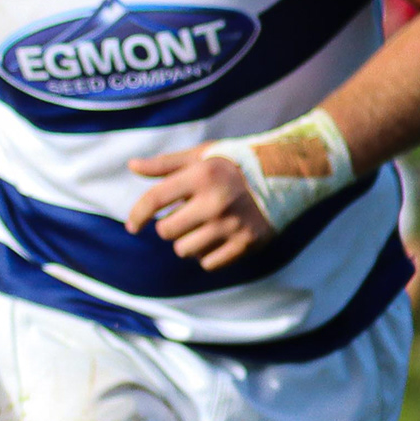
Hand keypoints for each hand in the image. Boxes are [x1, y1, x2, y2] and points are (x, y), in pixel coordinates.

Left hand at [125, 141, 286, 270]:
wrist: (287, 174)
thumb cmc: (235, 164)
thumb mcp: (202, 156)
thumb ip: (166, 164)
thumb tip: (132, 166)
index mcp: (203, 175)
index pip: (155, 200)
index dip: (138, 215)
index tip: (133, 225)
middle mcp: (216, 201)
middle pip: (166, 232)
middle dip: (170, 226)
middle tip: (186, 217)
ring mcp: (232, 225)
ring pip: (184, 250)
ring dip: (188, 242)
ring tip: (203, 227)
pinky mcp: (247, 243)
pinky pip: (208, 263)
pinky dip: (207, 255)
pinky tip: (217, 239)